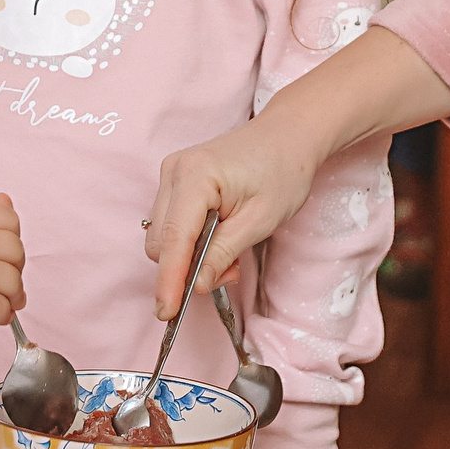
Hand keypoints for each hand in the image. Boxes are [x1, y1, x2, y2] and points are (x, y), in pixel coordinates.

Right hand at [146, 29, 449, 318]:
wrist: (289, 135)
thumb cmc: (283, 172)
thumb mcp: (260, 221)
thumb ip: (223, 254)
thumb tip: (194, 286)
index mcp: (195, 177)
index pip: (173, 240)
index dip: (168, 280)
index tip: (166, 313)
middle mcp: (174, 172)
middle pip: (160, 242)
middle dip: (186, 269)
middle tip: (230, 273)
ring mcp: (171, 173)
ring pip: (163, 235)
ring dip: (190, 257)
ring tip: (231, 254)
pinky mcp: (176, 179)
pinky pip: (171, 223)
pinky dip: (190, 241)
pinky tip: (219, 238)